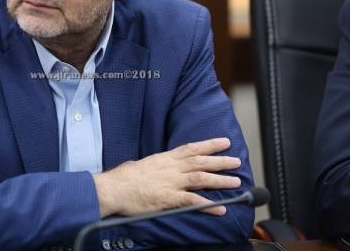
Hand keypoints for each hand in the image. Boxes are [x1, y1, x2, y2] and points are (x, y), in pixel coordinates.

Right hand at [93, 137, 240, 217]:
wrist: (114, 188)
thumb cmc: (122, 178)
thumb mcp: (140, 165)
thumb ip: (152, 166)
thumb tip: (152, 166)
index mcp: (164, 159)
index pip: (191, 148)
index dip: (209, 145)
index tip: (224, 142)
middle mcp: (171, 168)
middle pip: (200, 162)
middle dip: (220, 161)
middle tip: (236, 160)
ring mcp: (171, 183)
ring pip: (201, 179)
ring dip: (220, 180)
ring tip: (235, 182)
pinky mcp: (169, 199)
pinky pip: (193, 202)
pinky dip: (208, 205)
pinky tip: (221, 208)